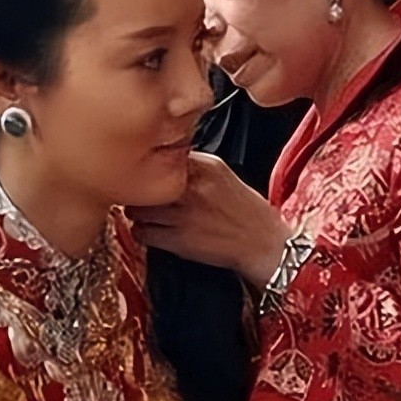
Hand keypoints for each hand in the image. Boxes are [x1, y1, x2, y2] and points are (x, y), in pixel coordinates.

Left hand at [128, 152, 292, 289]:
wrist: (264, 244)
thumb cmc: (245, 211)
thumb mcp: (223, 175)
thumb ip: (193, 165)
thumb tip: (161, 160)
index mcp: (205, 166)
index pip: (160, 156)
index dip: (148, 166)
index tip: (145, 173)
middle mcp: (192, 187)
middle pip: (142, 181)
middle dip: (138, 190)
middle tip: (139, 196)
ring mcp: (183, 215)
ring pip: (136, 209)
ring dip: (136, 213)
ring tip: (146, 216)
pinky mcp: (177, 240)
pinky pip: (141, 233)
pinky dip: (142, 233)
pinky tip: (152, 232)